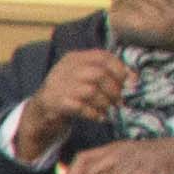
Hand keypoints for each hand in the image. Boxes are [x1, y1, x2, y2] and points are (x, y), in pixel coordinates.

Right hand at [12, 47, 134, 162]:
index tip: (131, 81)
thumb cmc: (69, 92)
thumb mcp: (82, 75)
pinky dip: (94, 113)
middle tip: (120, 100)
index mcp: (74, 58)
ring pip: (91, 91)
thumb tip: (133, 78)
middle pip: (98, 74)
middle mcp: (65, 69)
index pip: (102, 56)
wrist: (40, 111)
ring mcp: (59, 86)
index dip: (120, 68)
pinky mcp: (55, 103)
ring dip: (105, 103)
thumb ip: (103, 72)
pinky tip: (99, 117)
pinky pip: (81, 108)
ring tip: (110, 109)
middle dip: (114, 89)